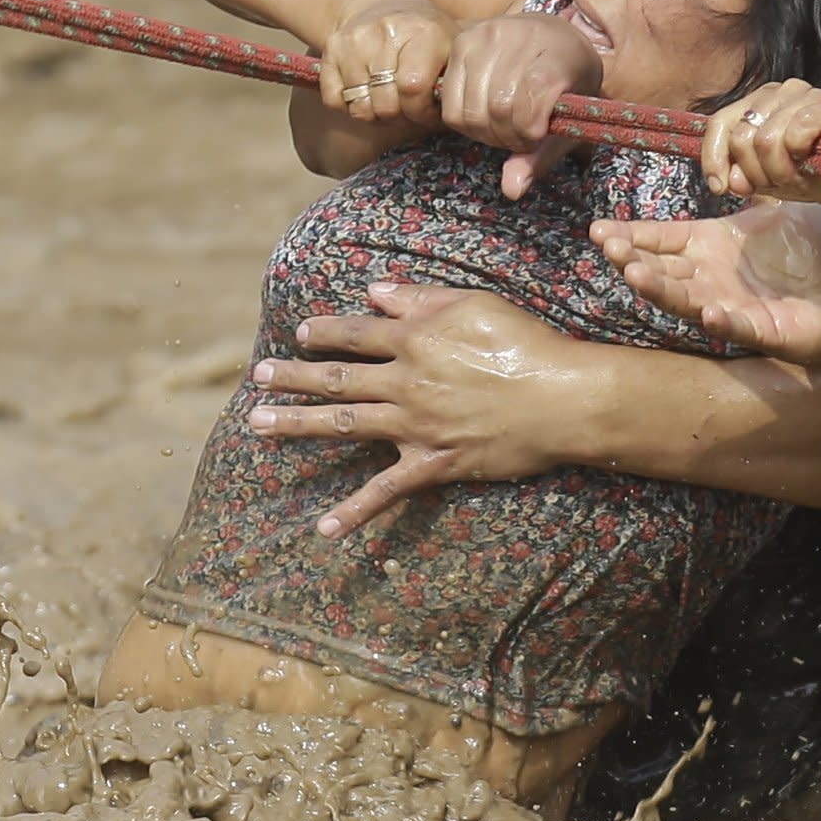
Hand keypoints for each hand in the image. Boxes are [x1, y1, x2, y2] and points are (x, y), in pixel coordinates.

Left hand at [243, 283, 588, 534]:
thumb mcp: (474, 303)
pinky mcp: (434, 463)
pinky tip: (325, 529)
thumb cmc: (526, 344)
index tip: (301, 333)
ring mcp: (414, 426)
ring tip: (258, 424)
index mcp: (412, 340)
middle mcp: (404, 383)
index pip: (354, 334)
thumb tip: (373, 291)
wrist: (562, 398)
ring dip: (297, 424)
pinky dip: (355, 512)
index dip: (324, 332)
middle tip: (258, 376)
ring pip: (344, 424)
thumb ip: (419, 297)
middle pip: (335, 378)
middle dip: (292, 377)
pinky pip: (387, 491)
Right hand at [321, 0, 452, 131]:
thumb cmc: (426, 37)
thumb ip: (455, 78)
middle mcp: (385, 33)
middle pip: (386, 104)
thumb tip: (454, 113)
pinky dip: (350, 108)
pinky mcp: (330, 50)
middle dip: (400, 117)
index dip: (421, 113)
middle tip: (408, 111)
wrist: (383, 5)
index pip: (413, 89)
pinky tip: (368, 97)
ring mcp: (353, 41)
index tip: (428, 113)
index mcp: (424, 32)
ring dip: (376, 115)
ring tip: (390, 104)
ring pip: (360, 107)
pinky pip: (334, 100)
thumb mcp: (451, 46)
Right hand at [441, 12, 603, 198]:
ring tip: (502, 126)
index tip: (538, 136)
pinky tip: (483, 115)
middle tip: (519, 136)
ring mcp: (487, 35)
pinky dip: (464, 120)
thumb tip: (512, 190)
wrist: (557, 37)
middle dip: (506, 137)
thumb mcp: (572, 118)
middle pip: (497, 109)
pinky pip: (449, 101)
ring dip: (484, 132)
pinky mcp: (461, 41)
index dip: (529, 133)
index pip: (530, 105)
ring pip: (470, 109)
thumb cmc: (570, 81)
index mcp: (557, 54)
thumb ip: (544, 156)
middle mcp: (520, 38)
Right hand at [599, 201, 820, 372]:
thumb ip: (753, 182)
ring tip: (635, 274)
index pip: (662, 239)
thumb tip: (735, 148)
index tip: (597, 228)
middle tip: (609, 246)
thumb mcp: (779, 209)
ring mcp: (731, 306)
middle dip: (633, 258)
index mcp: (712, 247)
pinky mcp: (760, 330)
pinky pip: (735, 325)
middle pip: (662, 270)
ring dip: (660, 289)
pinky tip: (707, 310)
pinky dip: (720, 319)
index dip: (631, 234)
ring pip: (684, 300)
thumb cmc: (812, 257)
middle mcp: (713, 278)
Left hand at [704, 80, 820, 208]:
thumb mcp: (767, 179)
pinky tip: (813, 160)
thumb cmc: (813, 175)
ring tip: (799, 176)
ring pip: (766, 139)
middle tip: (779, 183)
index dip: (714, 158)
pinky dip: (801, 156)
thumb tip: (727, 181)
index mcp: (756, 104)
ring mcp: (803, 93)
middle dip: (757, 172)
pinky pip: (795, 134)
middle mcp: (775, 92)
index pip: (720, 124)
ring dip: (781, 171)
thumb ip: (742, 176)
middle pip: (742, 137)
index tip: (720, 187)